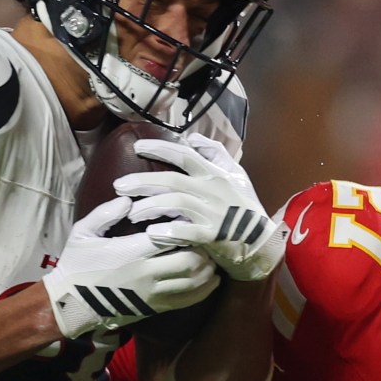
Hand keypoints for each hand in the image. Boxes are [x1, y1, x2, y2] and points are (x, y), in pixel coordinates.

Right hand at [45, 197, 222, 339]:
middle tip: (207, 236)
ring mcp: (153, 294)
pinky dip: (205, 288)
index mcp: (131, 251)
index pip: (171, 235)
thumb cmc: (76, 264)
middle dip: (204, 247)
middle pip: (191, 260)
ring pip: (194, 281)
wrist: (71, 304)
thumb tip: (129, 199)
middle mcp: (146, 274)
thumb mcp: (83, 232)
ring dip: (208, 267)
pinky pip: (188, 299)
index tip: (191, 215)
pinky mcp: (156, 307)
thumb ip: (106, 213)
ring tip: (212, 254)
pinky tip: (211, 278)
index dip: (187, 225)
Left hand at [115, 134, 285, 282]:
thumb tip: (192, 138)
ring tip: (132, 212)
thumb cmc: (245, 207)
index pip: (184, 156)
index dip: (160, 148)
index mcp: (214, 174)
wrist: (261, 242)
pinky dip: (170, 232)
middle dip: (143, 182)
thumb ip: (215, 154)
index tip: (137, 146)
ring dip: (151, 206)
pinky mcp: (213, 236)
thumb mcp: (236, 174)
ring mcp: (212, 213)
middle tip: (119, 186)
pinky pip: (188, 232)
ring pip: (176, 204)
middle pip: (172, 181)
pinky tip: (152, 233)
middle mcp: (211, 190)